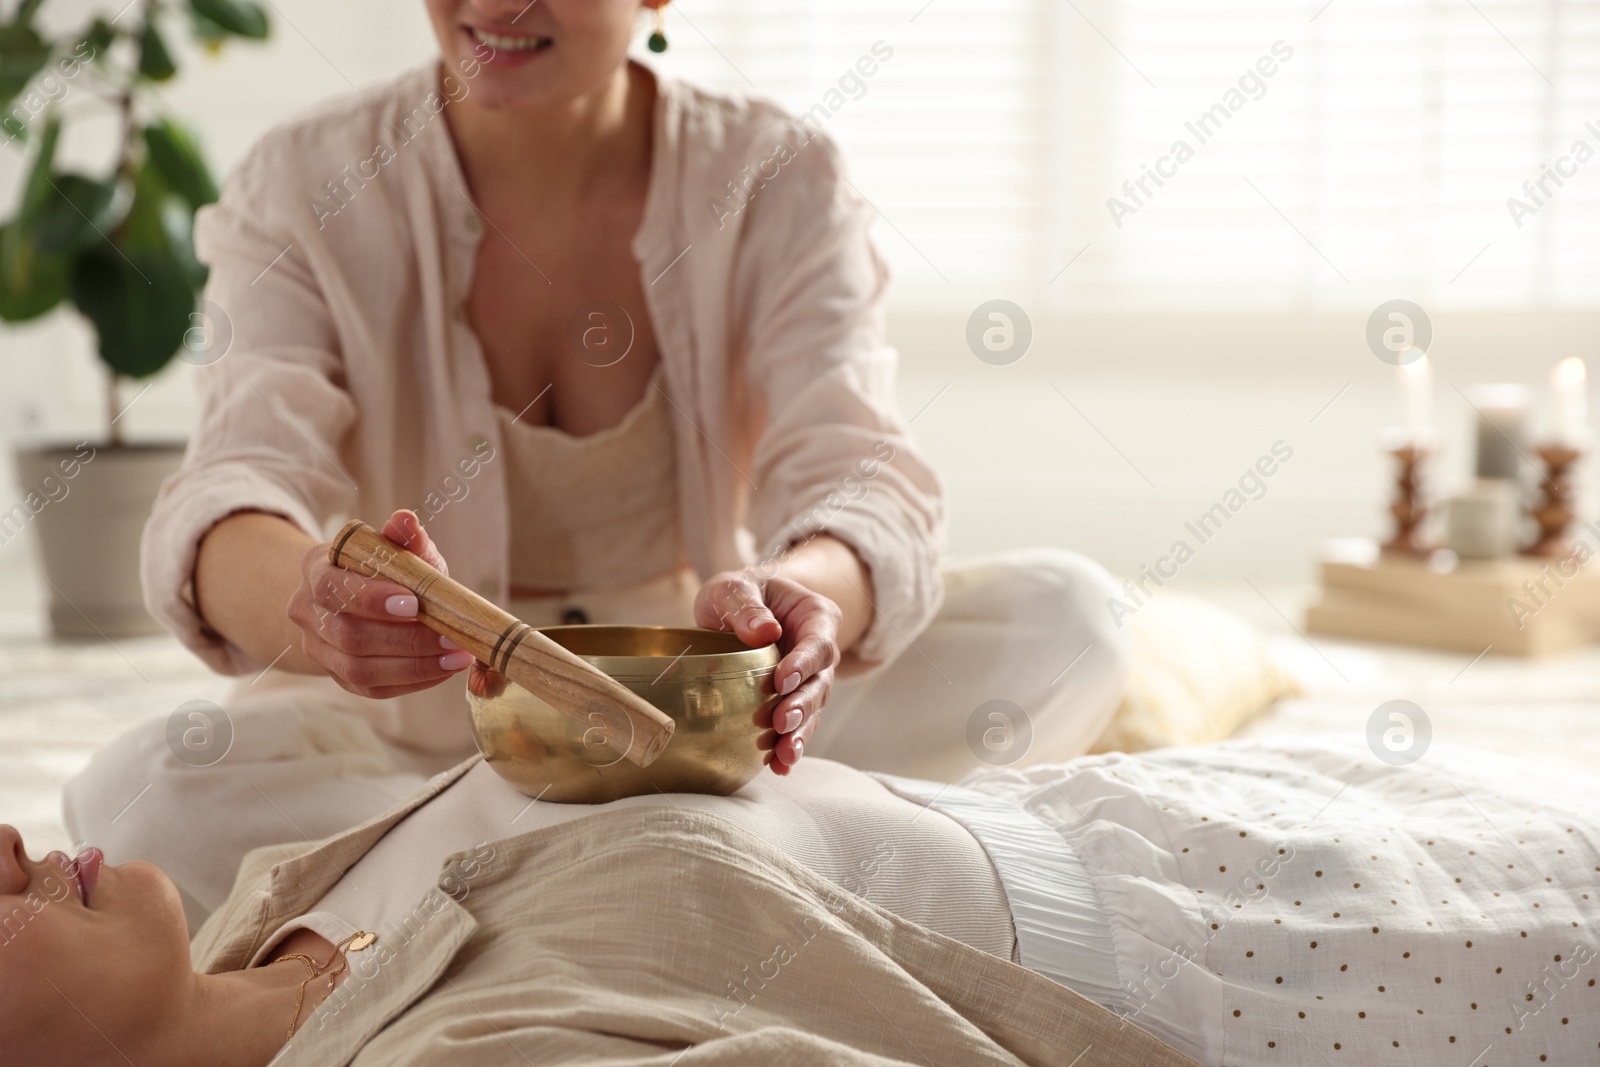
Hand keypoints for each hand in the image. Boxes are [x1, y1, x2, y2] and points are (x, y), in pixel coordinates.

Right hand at [286, 509, 473, 698]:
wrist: (356, 598)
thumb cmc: (383, 569)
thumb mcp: (395, 548)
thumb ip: (402, 537)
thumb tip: (406, 521)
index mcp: (316, 569)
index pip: (332, 588)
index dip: (370, 599)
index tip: (414, 604)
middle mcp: (307, 612)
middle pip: (348, 635)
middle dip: (405, 640)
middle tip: (451, 636)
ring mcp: (319, 648)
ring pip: (359, 669)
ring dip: (414, 666)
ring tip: (456, 656)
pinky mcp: (338, 677)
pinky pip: (372, 689)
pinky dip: (413, 681)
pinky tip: (444, 669)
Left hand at [695, 570, 840, 774]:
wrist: (740, 607)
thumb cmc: (741, 592)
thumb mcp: (736, 587)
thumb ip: (747, 605)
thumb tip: (763, 632)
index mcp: (817, 618)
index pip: (818, 643)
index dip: (803, 664)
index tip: (781, 681)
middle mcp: (819, 653)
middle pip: (820, 683)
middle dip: (802, 705)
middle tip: (781, 721)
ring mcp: (808, 680)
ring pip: (811, 710)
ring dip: (798, 733)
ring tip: (783, 754)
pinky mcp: (791, 701)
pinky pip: (795, 726)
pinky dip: (787, 746)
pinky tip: (778, 766)